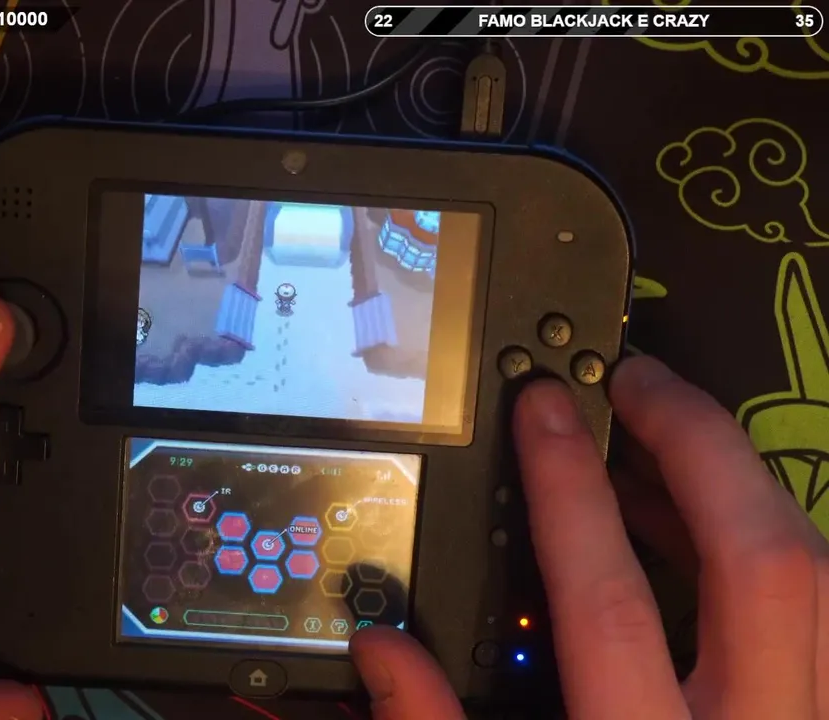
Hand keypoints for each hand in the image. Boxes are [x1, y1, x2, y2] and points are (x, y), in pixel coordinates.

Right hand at [348, 355, 828, 718]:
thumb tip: (382, 649)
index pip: (618, 607)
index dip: (574, 493)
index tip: (544, 409)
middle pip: (767, 567)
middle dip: (702, 449)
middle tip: (637, 380)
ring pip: (826, 581)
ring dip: (750, 491)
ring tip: (673, 443)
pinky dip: (782, 554)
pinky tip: (727, 536)